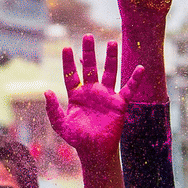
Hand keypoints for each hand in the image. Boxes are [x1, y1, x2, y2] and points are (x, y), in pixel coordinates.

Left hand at [45, 35, 142, 161]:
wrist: (94, 150)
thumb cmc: (76, 138)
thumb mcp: (61, 124)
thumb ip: (53, 109)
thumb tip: (47, 92)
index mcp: (76, 95)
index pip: (71, 74)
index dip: (68, 62)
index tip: (66, 48)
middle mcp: (91, 91)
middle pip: (90, 67)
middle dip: (88, 52)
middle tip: (87, 36)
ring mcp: (106, 95)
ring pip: (109, 72)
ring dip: (110, 58)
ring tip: (112, 43)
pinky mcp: (119, 103)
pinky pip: (128, 88)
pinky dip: (134, 79)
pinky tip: (140, 68)